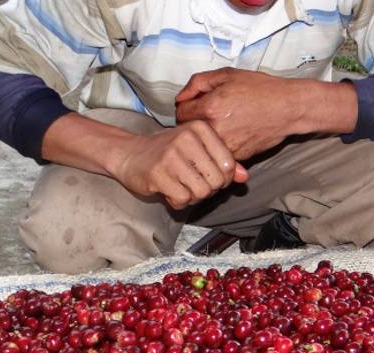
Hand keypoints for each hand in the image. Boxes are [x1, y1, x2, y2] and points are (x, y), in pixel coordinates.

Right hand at [108, 120, 249, 209]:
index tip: (208, 176)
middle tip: (193, 184)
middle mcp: (186, 139)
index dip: (222, 179)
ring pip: (201, 192)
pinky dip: (178, 202)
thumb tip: (244, 177)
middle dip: (207, 190)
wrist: (129, 154)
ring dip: (193, 197)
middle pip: (216, 181)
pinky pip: (183, 199)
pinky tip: (170, 191)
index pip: (228, 165)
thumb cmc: (167, 153)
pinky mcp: (158, 174)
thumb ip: (223, 162)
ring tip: (181, 187)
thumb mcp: (197, 150)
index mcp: (200, 129)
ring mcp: (171, 156)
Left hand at [175, 68, 299, 159]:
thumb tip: (180, 97)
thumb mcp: (228, 75)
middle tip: (209, 114)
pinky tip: (233, 133)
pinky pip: (218, 153)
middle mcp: (215, 129)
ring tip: (222, 124)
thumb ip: (198, 83)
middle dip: (193, 123)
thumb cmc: (261, 89)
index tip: (195, 106)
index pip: (179, 114)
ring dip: (206, 137)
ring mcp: (226, 146)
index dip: (186, 108)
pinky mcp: (236, 156)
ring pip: (202, 145)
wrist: (289, 108)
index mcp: (210, 107)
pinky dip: (220, 146)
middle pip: (188, 132)